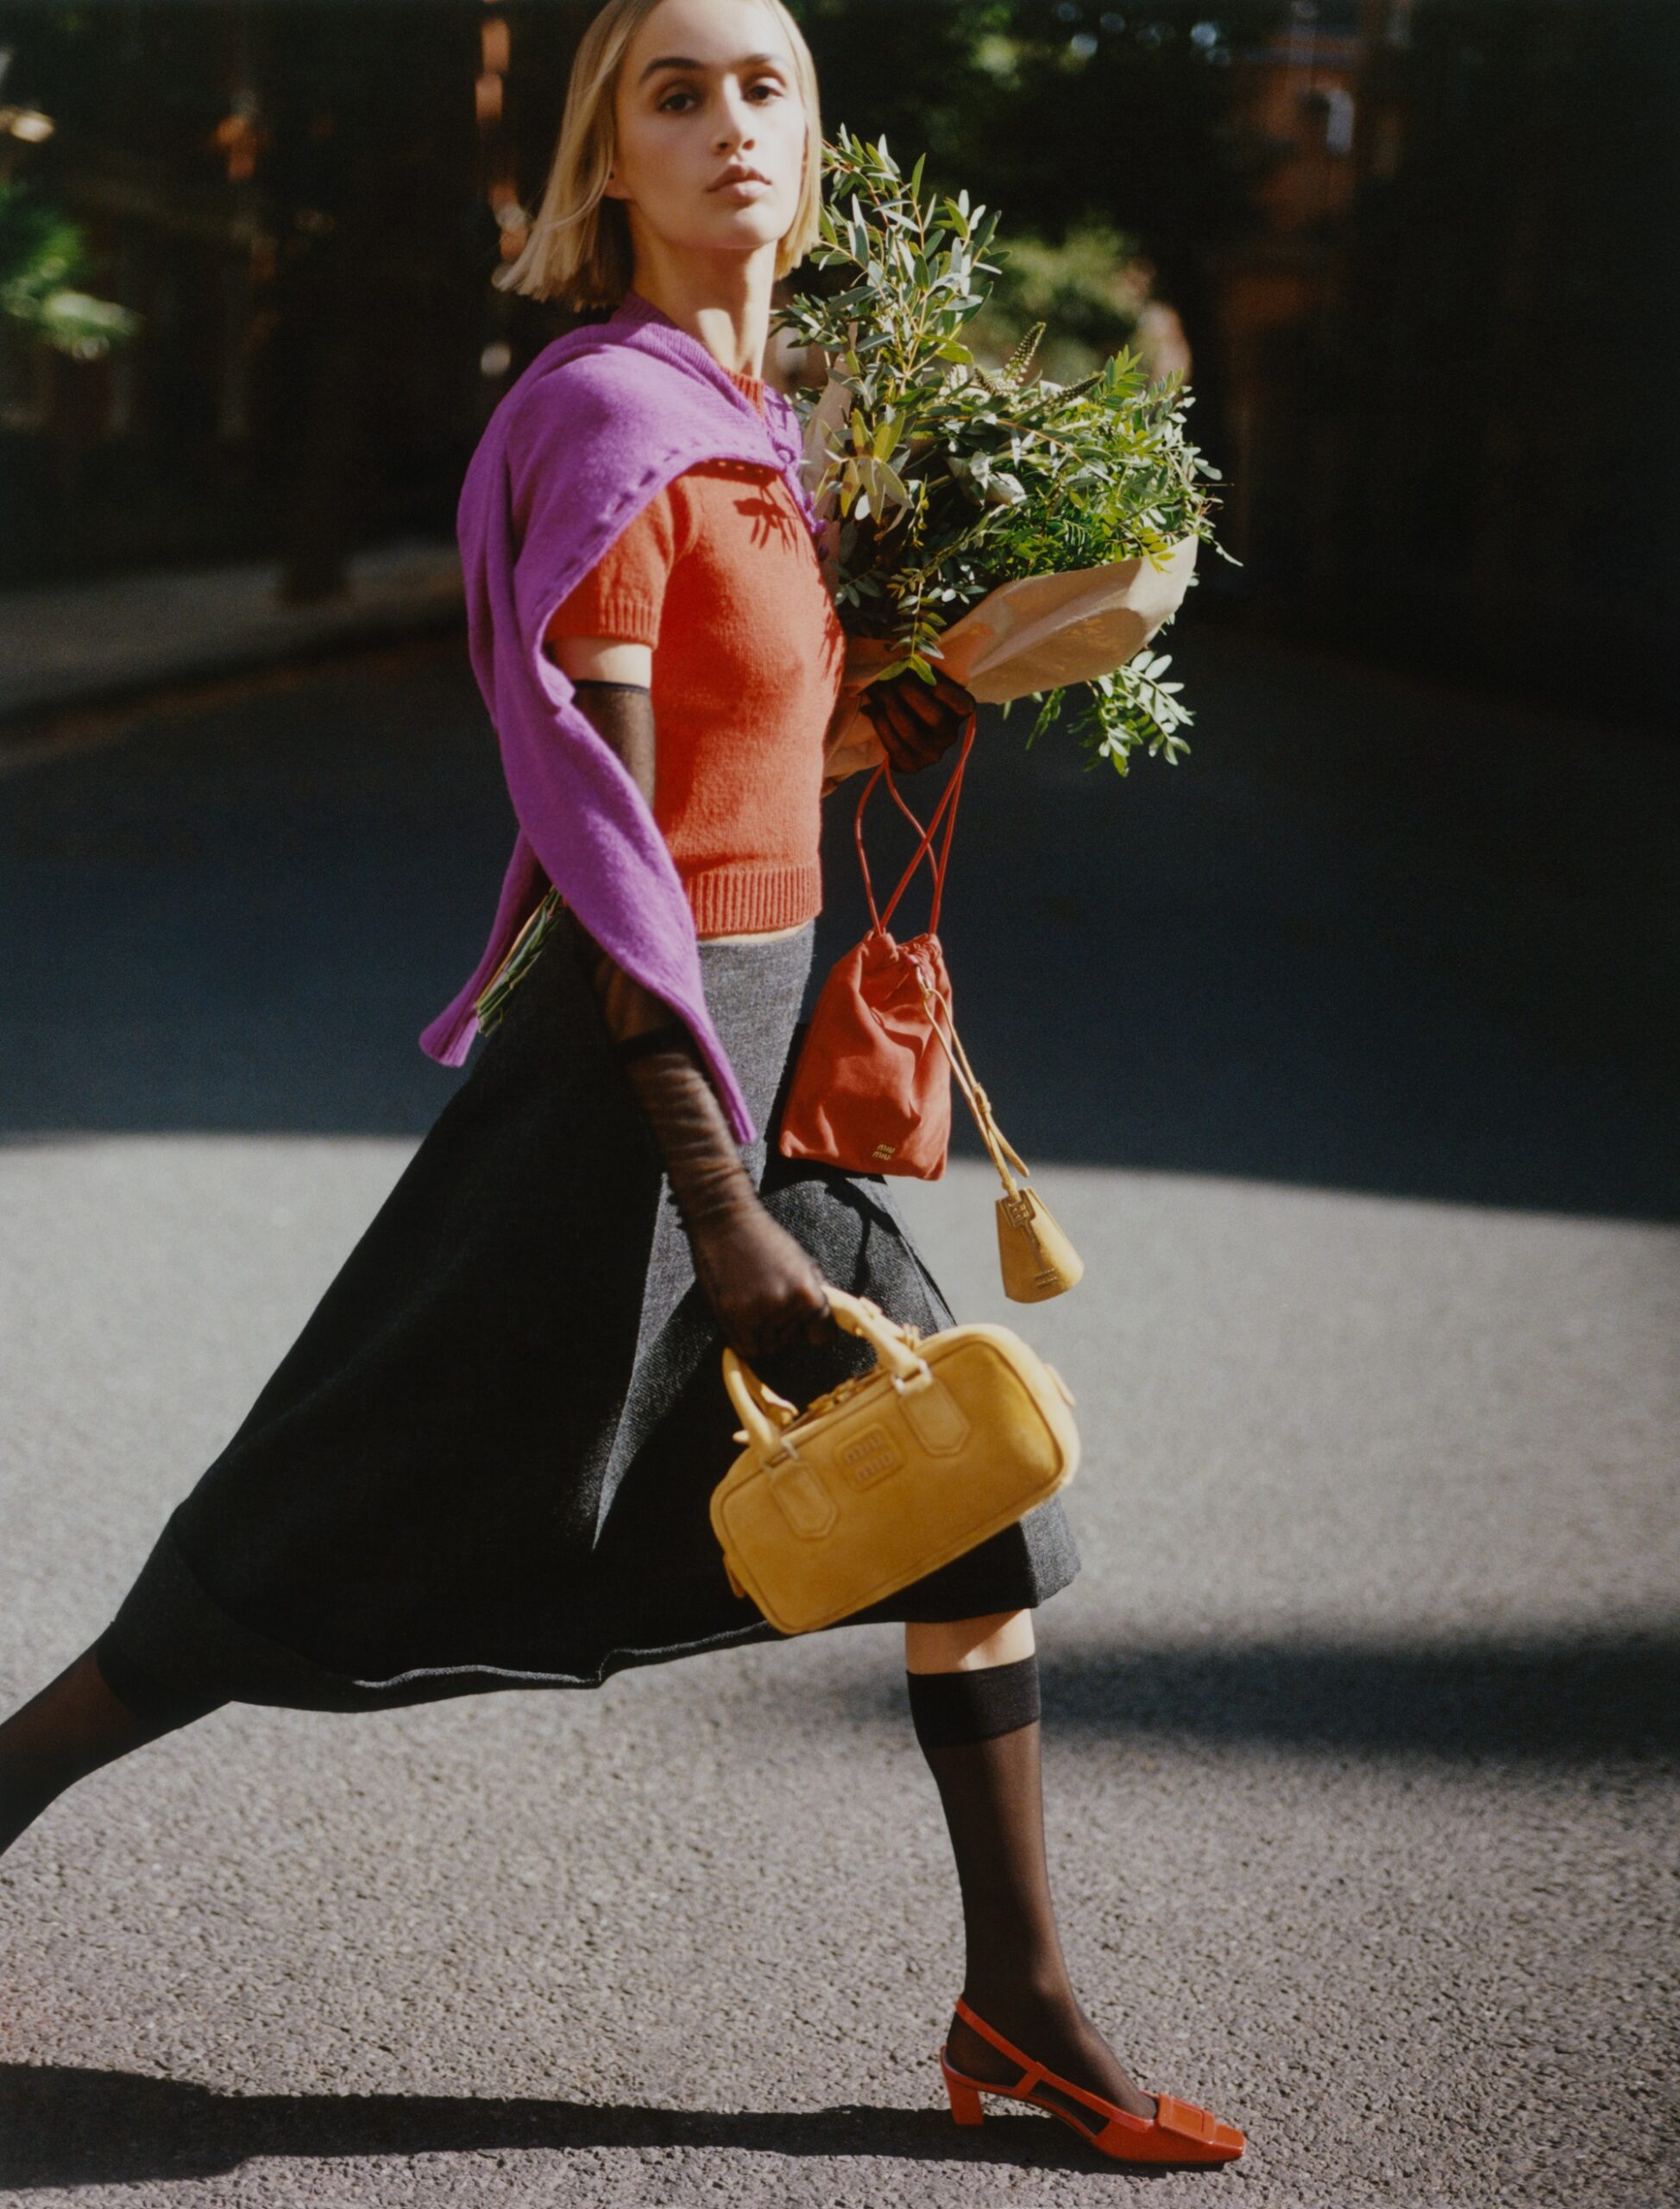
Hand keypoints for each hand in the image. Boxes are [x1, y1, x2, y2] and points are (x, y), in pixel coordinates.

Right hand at [688, 1196, 837, 1363]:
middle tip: (770, 1302)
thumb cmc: (765, 1238)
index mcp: (808, 1293)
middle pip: (792, 1341)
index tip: (805, 1326)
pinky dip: (746, 1340)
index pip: (823, 1336)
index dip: (812, 1330)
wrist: (727, 1221)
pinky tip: (743, 1317)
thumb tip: (827, 1322)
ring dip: (763, 1334)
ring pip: (768, 1347)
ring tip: (755, 1305)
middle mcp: (785, 1305)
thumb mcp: (802, 1262)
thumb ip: (814, 1293)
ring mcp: (757, 1312)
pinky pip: (746, 1348)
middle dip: (784, 1329)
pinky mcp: (732, 1315)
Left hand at [860, 668, 975, 774]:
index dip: (945, 690)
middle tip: (888, 677)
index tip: (922, 671)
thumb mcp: (922, 678)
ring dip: (888, 706)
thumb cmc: (913, 689)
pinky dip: (880, 724)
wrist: (899, 720)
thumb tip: (898, 666)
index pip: (963, 705)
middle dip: (907, 692)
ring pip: (910, 730)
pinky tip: (871, 709)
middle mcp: (950, 736)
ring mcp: (933, 754)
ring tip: (876, 690)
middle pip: (935, 717)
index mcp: (963, 712)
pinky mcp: (912, 765)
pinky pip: (894, 746)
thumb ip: (919, 671)